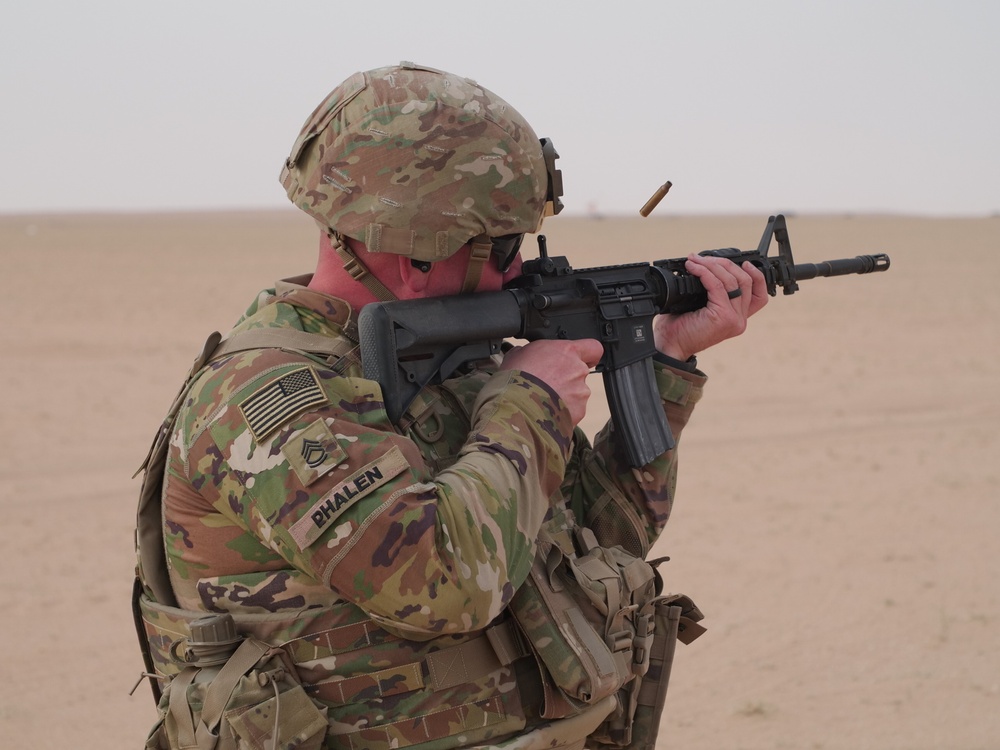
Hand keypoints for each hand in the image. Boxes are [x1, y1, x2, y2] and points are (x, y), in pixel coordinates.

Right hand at [499, 338, 603, 425]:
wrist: (515, 407)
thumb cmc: (514, 379)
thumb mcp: (518, 354)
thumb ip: (532, 352)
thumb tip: (526, 355)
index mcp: (567, 352)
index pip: (593, 347)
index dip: (588, 354)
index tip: (581, 358)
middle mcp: (578, 370)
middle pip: (580, 373)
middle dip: (566, 378)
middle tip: (547, 384)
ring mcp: (580, 393)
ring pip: (577, 393)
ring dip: (564, 396)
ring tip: (543, 400)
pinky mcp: (578, 412)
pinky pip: (573, 410)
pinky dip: (562, 412)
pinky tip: (546, 411)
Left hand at [654, 254, 768, 360]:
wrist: (669, 345)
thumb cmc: (680, 328)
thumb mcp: (701, 307)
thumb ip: (713, 291)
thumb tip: (708, 265)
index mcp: (737, 318)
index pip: (759, 294)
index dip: (756, 275)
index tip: (743, 262)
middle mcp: (740, 320)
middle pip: (746, 282)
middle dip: (725, 264)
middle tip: (703, 258)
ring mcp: (734, 319)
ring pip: (733, 281)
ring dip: (713, 265)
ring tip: (695, 260)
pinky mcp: (723, 317)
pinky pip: (718, 286)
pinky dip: (705, 272)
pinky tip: (694, 268)